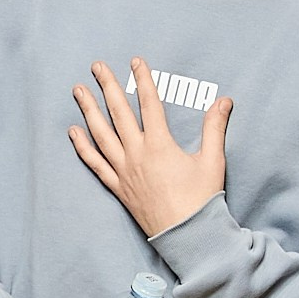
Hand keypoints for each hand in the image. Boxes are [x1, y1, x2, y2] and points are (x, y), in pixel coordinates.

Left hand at [70, 58, 230, 237]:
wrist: (187, 236)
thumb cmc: (202, 199)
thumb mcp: (212, 161)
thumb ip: (214, 128)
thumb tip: (224, 101)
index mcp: (159, 145)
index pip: (148, 104)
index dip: (142, 80)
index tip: (135, 62)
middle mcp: (137, 154)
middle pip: (118, 113)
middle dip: (107, 86)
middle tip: (96, 66)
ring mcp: (124, 171)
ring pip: (101, 134)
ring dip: (89, 110)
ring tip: (78, 91)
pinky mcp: (118, 187)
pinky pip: (95, 164)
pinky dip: (83, 147)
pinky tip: (74, 133)